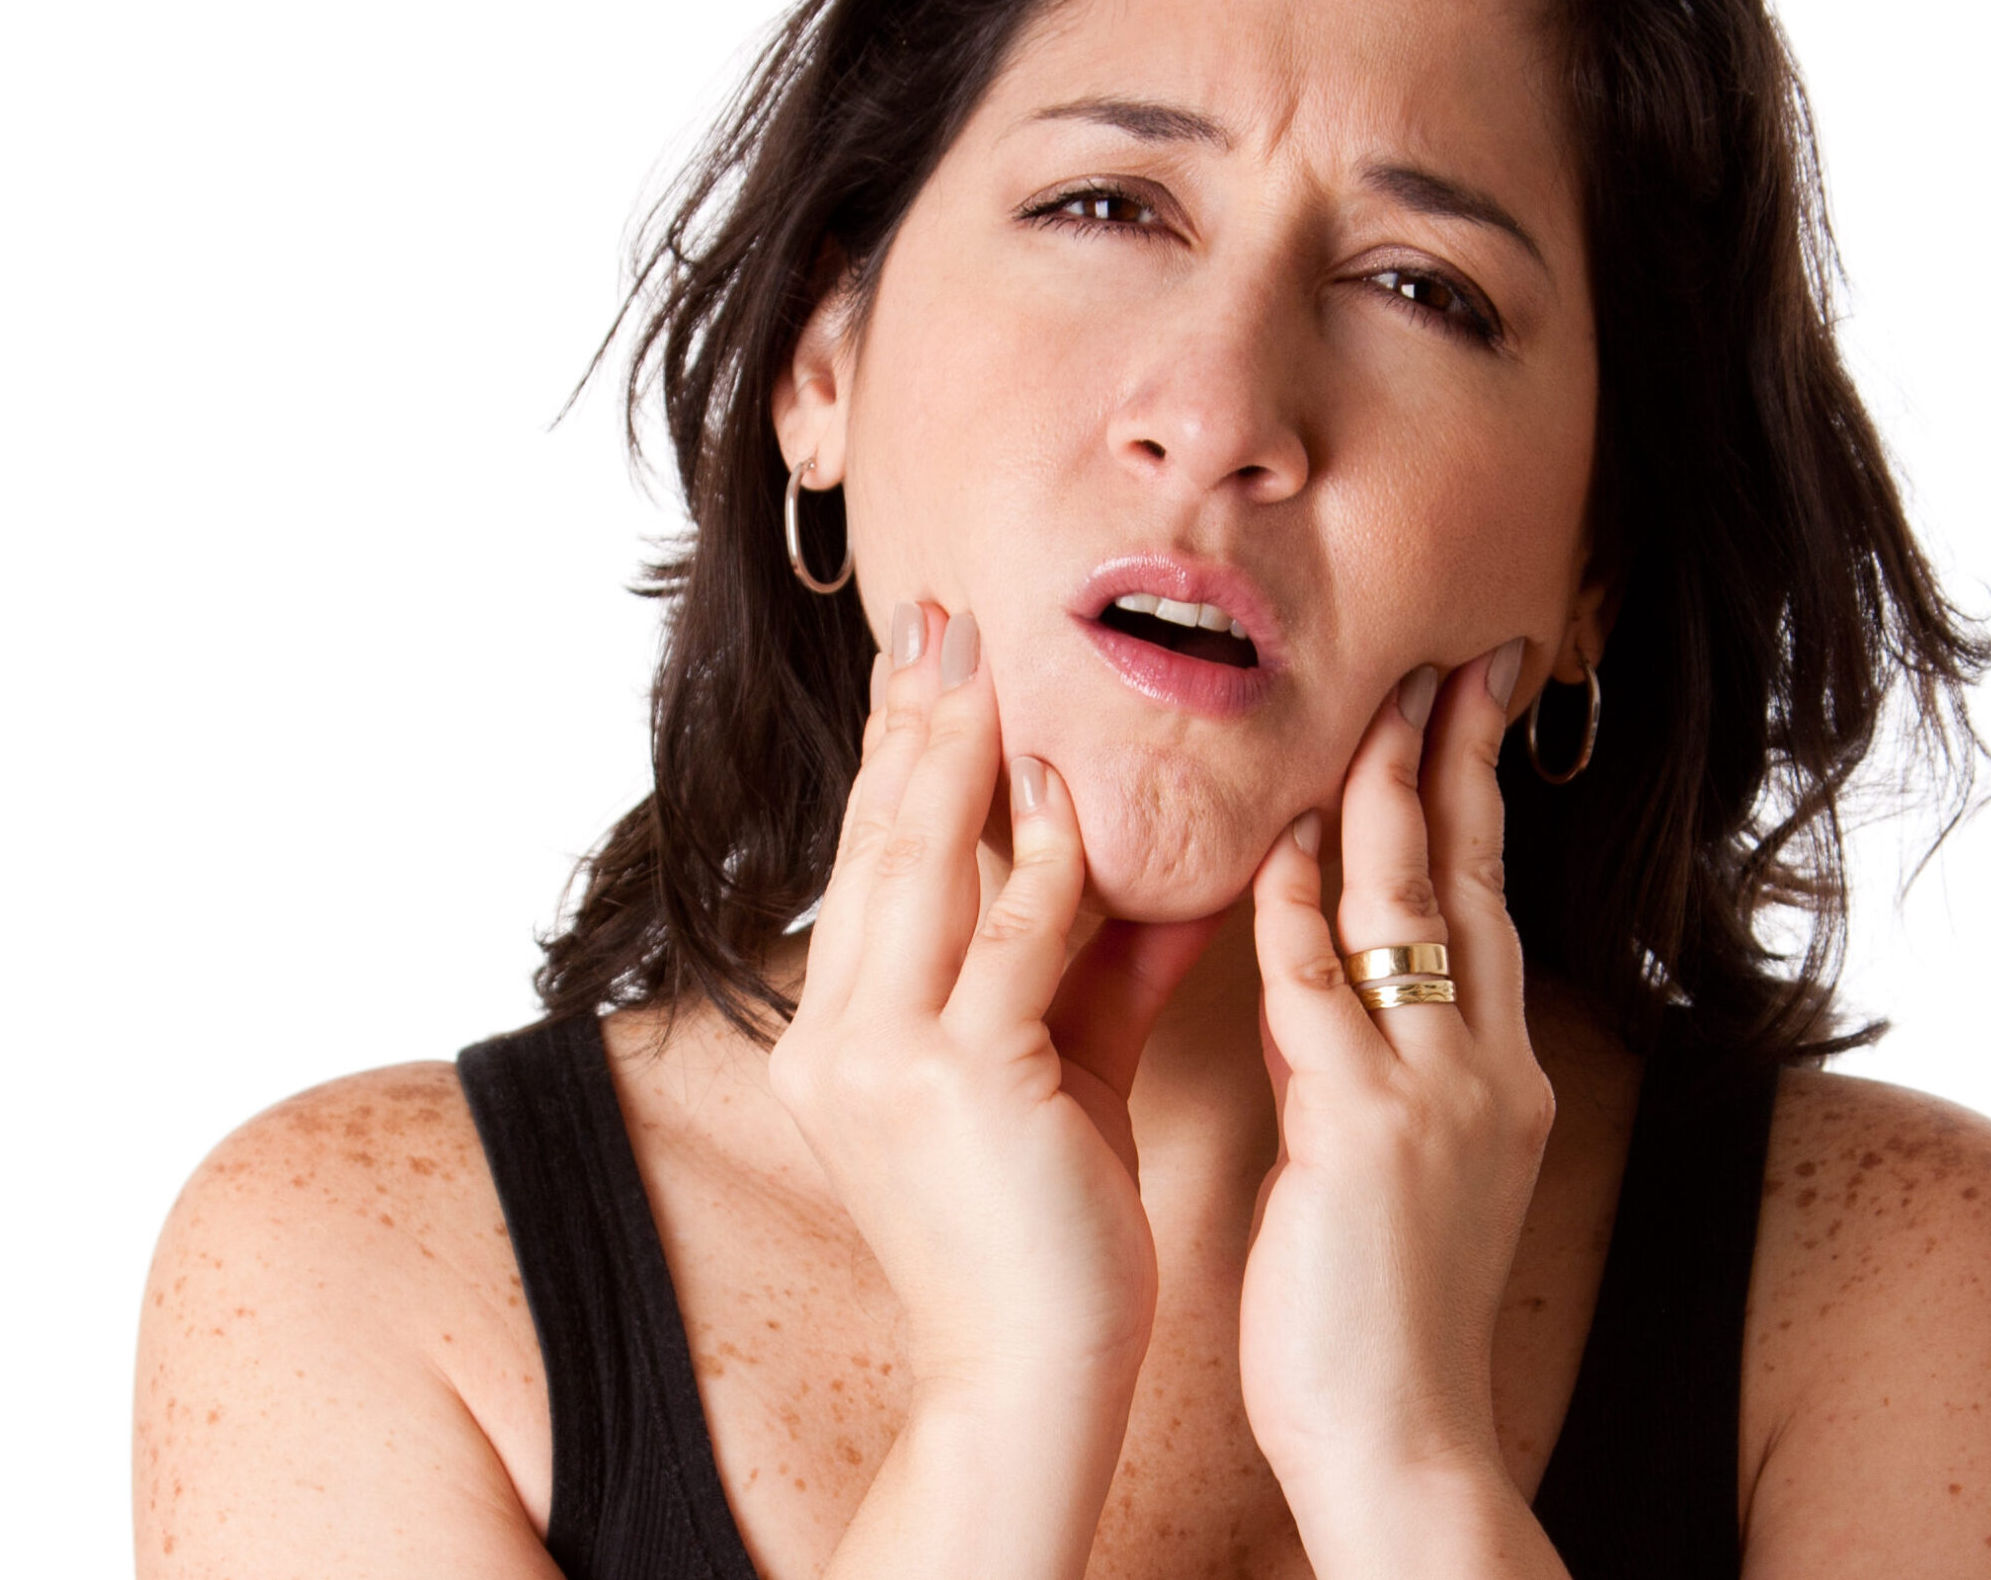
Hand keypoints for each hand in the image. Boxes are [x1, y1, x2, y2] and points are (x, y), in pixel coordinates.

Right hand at [766, 600, 1214, 1395]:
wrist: (1031, 1371)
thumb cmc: (1048, 1224)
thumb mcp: (1059, 1068)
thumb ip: (1091, 963)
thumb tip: (1152, 863)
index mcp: (842, 1035)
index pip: (874, 864)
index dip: (900, 755)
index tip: (927, 662)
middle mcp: (839, 1036)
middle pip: (883, 843)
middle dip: (916, 721)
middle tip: (944, 617)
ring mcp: (884, 1058)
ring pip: (924, 867)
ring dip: (961, 751)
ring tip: (987, 656)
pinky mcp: (956, 1080)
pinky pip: (1009, 939)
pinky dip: (1041, 861)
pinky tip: (1064, 792)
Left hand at [1236, 643, 1556, 1502]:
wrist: (1404, 1441)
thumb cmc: (1377, 1314)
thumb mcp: (1381, 1166)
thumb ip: (1352, 1066)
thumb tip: (1315, 982)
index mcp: (1491, 1075)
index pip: (1481, 905)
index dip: (1472, 802)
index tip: (1462, 712)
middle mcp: (1482, 1067)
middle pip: (1473, 876)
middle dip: (1458, 757)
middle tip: (1453, 659)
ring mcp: (1436, 1096)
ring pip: (1412, 907)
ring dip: (1389, 792)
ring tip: (1380, 696)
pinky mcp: (1366, 1133)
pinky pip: (1323, 991)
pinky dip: (1297, 907)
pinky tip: (1271, 837)